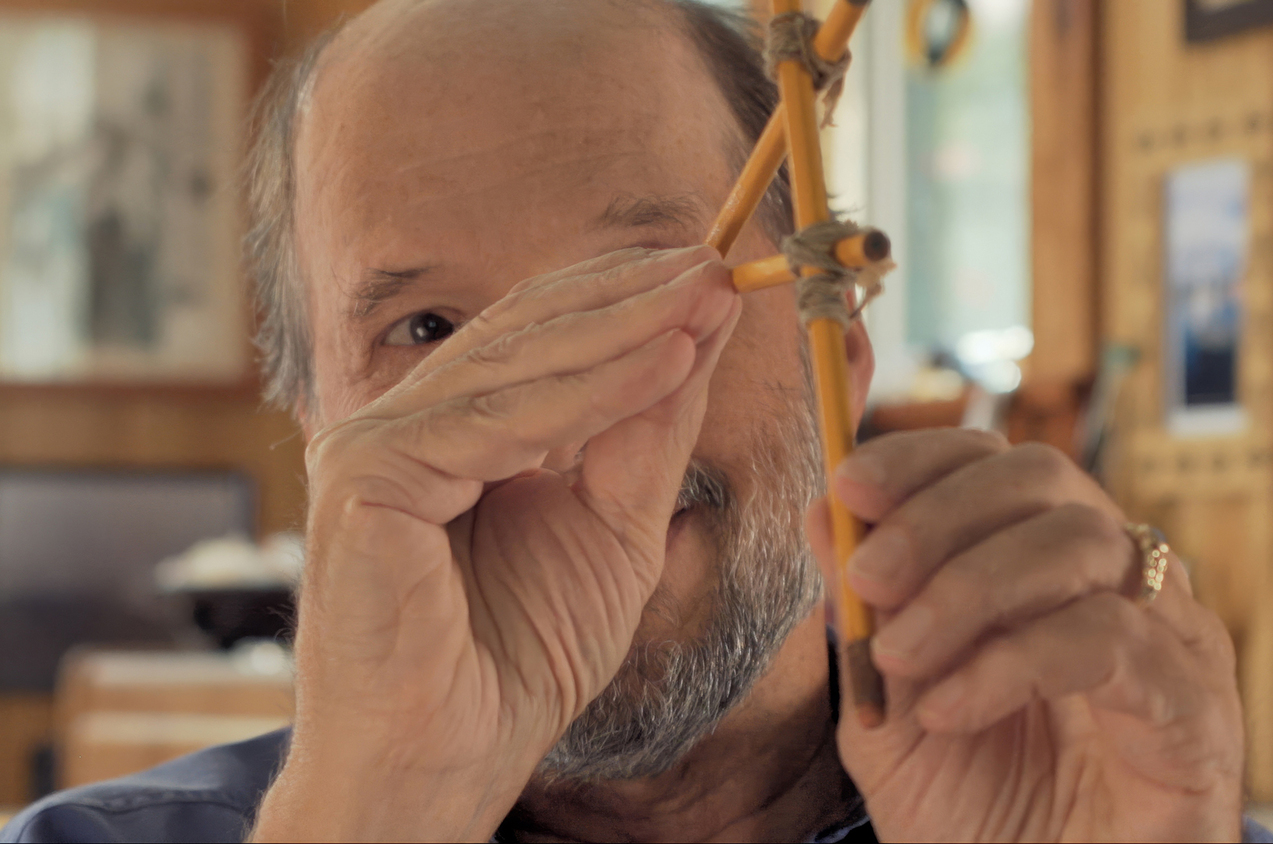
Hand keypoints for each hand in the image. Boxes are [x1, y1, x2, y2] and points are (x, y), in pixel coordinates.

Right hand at [254, 246, 740, 841]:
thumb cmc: (519, 657)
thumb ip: (643, 435)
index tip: (714, 273)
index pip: (542, 338)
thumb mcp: (613, 527)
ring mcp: (374, 444)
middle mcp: (403, 423)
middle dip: (635, 296)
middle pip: (530, 333)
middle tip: (721, 262)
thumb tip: (695, 339)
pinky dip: (593, 391)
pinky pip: (499, 419)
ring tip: (710, 294)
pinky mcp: (366, 478)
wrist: (449, 758)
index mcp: (449, 429)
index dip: (628, 300)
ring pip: (520, 364)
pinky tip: (670, 360)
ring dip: (629, 327)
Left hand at [807, 430, 1243, 841]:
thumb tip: (819, 515)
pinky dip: (1014, 663)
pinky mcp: (1196, 709)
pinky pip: (1110, 641)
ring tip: (901, 657)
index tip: (848, 486)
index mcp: (1050, 573)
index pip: (998, 464)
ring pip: (1081, 543)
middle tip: (871, 576)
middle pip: (1045, 478)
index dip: (923, 459)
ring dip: (970, 588)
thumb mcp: (893, 718)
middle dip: (940, 513)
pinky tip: (952, 711)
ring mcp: (1169, 639)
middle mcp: (1119, 586)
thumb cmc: (979, 821)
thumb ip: (865, 622)